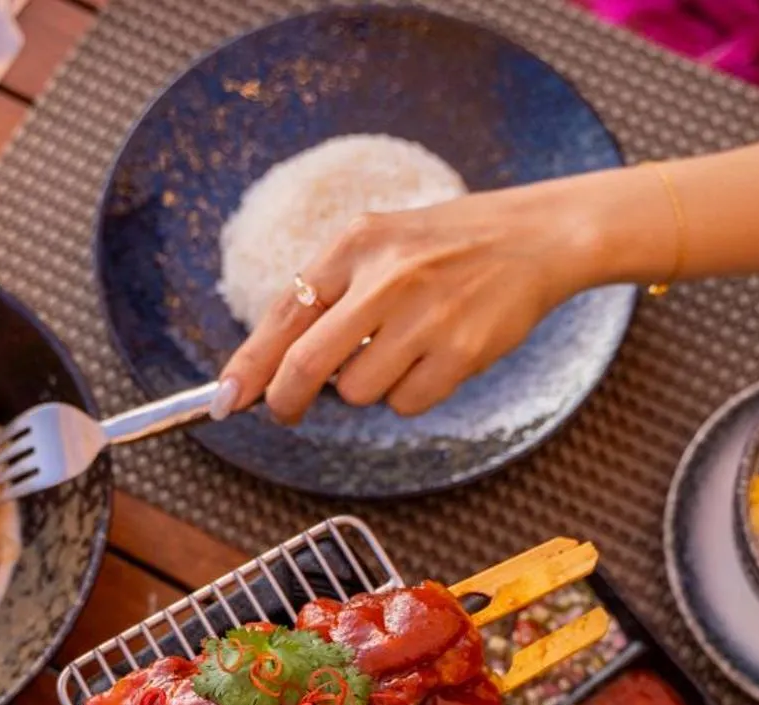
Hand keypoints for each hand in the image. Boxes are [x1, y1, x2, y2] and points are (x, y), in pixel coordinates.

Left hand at [216, 181, 598, 423]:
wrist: (534, 238)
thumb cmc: (447, 248)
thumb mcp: (381, 246)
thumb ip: (329, 295)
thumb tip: (273, 368)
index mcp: (356, 243)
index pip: (284, 314)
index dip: (249, 366)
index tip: (225, 401)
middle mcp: (387, 276)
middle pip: (308, 366)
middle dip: (287, 400)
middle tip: (286, 412)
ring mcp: (426, 315)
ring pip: (359, 392)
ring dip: (369, 387)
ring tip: (401, 351)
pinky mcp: (461, 351)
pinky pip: (408, 404)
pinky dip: (412, 394)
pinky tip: (435, 358)